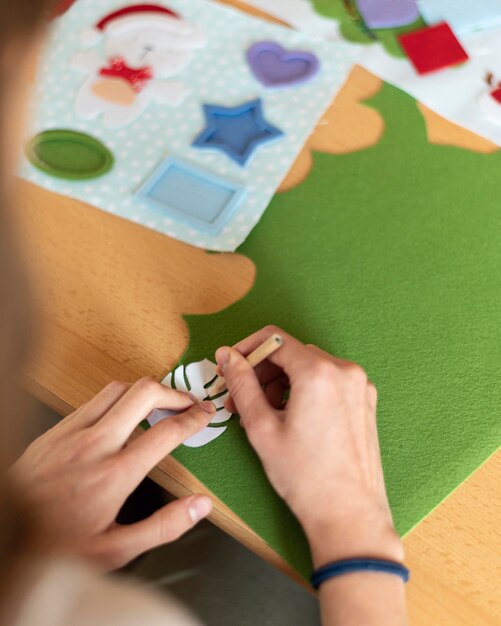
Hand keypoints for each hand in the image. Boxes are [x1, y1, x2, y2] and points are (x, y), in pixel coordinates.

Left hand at [10, 378, 214, 569]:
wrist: (5, 535)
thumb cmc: (54, 548)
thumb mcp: (115, 551)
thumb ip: (163, 526)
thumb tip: (201, 505)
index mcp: (115, 474)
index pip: (166, 431)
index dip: (194, 418)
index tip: (205, 414)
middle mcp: (95, 445)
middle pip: (144, 393)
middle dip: (174, 392)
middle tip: (187, 403)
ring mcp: (72, 433)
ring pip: (118, 388)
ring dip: (145, 390)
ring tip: (159, 403)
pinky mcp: (55, 431)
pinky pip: (93, 400)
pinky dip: (117, 398)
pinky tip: (122, 414)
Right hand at [215, 326, 402, 567]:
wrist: (349, 515)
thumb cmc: (304, 476)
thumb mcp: (261, 427)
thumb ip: (242, 383)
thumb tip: (227, 355)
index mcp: (319, 372)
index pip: (274, 339)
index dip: (246, 350)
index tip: (230, 367)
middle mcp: (345, 371)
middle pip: (291, 353)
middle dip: (262, 372)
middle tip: (240, 400)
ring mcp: (359, 386)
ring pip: (309, 368)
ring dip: (281, 383)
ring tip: (264, 415)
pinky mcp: (365, 401)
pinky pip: (328, 382)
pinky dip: (304, 391)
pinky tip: (291, 419)